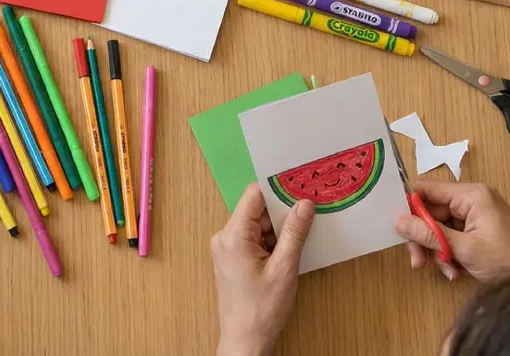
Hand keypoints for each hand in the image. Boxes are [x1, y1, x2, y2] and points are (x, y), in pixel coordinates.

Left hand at [211, 184, 314, 355]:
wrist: (245, 341)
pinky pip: (251, 238)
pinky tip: (284, 254)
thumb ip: (294, 233)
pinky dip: (268, 242)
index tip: (298, 190)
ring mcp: (225, 247)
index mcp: (233, 235)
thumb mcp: (284, 269)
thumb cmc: (262, 309)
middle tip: (306, 217)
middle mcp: (224, 236)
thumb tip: (304, 204)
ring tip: (296, 242)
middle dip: (280, 215)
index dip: (276, 191)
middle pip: (256, 210)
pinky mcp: (230, 257)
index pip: (254, 195)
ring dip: (276, 231)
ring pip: (256, 225)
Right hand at [396, 181, 509, 283]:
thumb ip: (429, 235)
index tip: (399, 228)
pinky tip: (455, 270)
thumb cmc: (506, 260)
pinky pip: (451, 235)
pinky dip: (449, 253)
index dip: (409, 206)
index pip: (426, 189)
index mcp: (470, 195)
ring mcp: (474, 215)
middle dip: (424, 237)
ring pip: (439, 226)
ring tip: (447, 271)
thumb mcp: (465, 250)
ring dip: (437, 250)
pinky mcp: (477, 229)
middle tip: (418, 262)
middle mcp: (470, 200)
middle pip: (430, 212)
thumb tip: (397, 222)